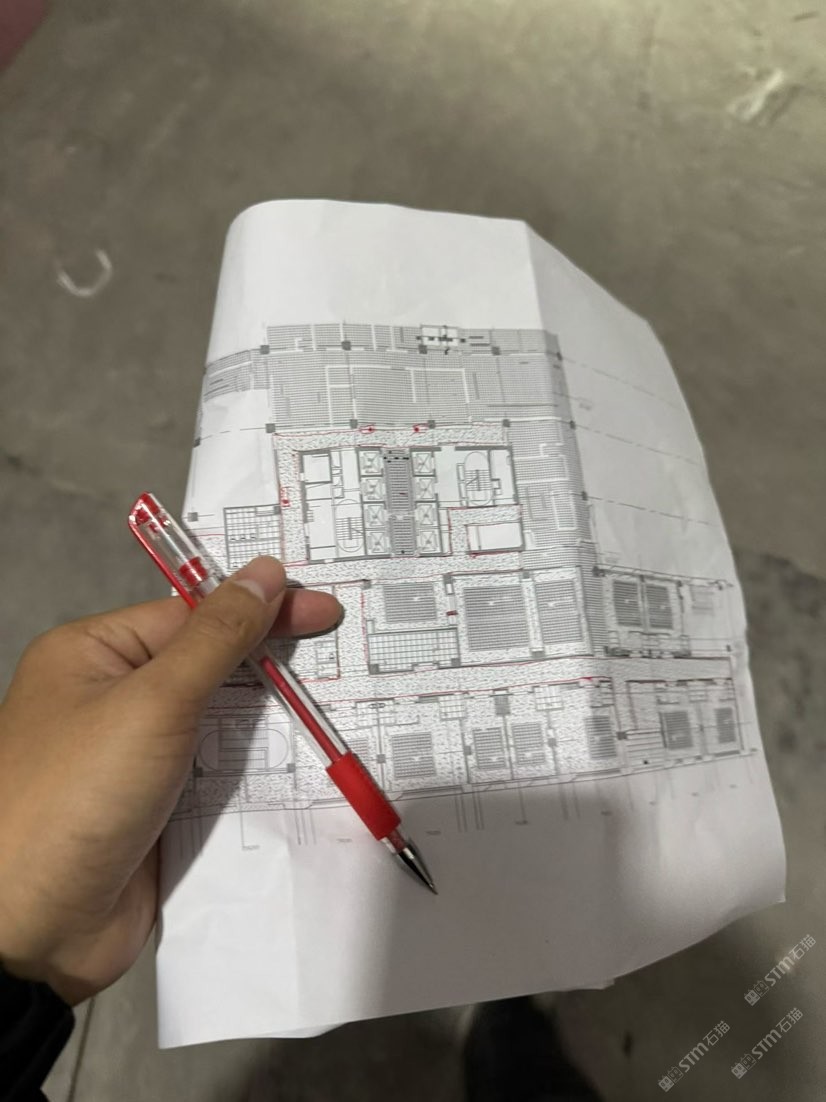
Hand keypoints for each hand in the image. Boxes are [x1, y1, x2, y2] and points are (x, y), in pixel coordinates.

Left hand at [0, 557, 339, 1005]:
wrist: (34, 931)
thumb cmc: (78, 797)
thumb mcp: (153, 702)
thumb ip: (217, 638)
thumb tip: (265, 573)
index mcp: (95, 655)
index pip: (192, 614)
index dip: (260, 608)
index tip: (325, 609)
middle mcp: (116, 698)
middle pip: (211, 666)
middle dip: (273, 662)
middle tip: (344, 653)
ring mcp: (141, 758)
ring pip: (223, 723)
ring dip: (275, 720)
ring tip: (344, 705)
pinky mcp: (164, 810)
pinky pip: (222, 776)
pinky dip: (263, 771)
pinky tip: (314, 762)